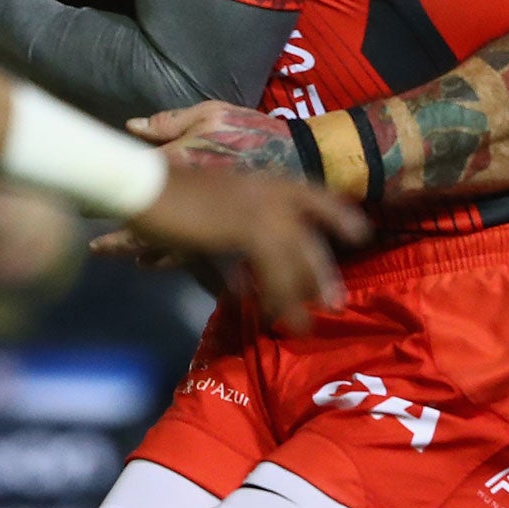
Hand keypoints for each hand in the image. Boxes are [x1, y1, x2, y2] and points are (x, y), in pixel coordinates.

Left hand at [95, 103, 307, 263]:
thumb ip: (168, 123)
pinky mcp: (221, 240)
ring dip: (140, 252)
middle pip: (143, 227)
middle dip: (118, 239)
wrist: (299, 158)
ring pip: (163, 248)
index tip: (80, 202)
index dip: (102, 197)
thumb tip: (130, 127)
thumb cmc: (252, 133)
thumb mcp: (212, 114)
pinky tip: (151, 263)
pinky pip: (188, 257)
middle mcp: (187, 202)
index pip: (130, 186)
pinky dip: (167, 260)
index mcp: (178, 168)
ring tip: (120, 257)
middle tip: (94, 247)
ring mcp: (204, 226)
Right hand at [127, 166, 368, 326]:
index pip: (312, 194)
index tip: (361, 234)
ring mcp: (261, 209)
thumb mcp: (209, 215)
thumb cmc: (170, 196)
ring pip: (295, 258)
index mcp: (262, 182)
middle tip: (334, 303)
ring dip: (299, 295)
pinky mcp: (248, 229)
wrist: (148, 187)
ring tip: (304, 325)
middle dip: (321, 273)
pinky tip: (270, 315)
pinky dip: (274, 296)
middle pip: (309, 236)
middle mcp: (269, 193)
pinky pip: (273, 270)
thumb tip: (240, 283)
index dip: (337, 214)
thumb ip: (229, 241)